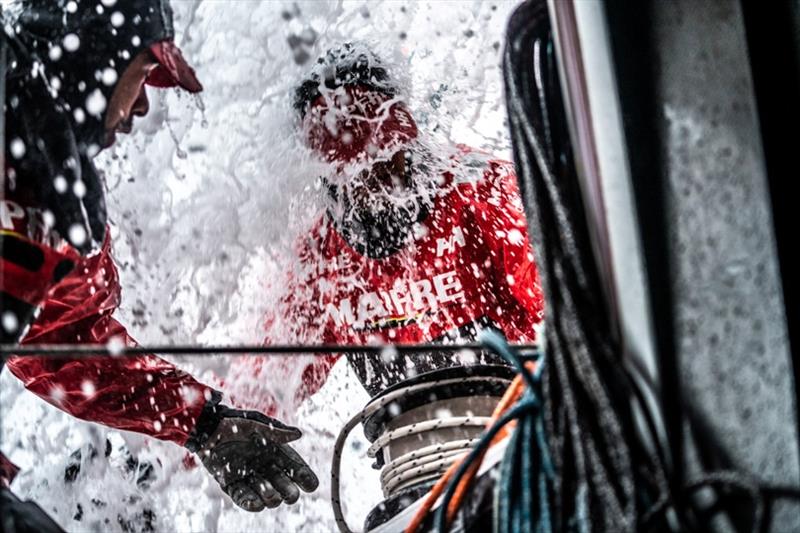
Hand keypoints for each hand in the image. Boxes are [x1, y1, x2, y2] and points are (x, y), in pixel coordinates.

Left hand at [189, 404, 318, 511]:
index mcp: (274, 450)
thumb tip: (299, 434)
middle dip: (289, 491)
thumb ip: (276, 431)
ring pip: (263, 492)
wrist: (206, 427)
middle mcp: (263, 465)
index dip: (303, 475)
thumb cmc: (234, 422)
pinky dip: (250, 502)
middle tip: (291, 496)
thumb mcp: (256, 424)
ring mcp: (248, 475)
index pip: (293, 465)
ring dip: (270, 497)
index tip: (312, 485)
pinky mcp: (231, 483)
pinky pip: (242, 497)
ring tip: (272, 497)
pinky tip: (257, 504)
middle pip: (281, 483)